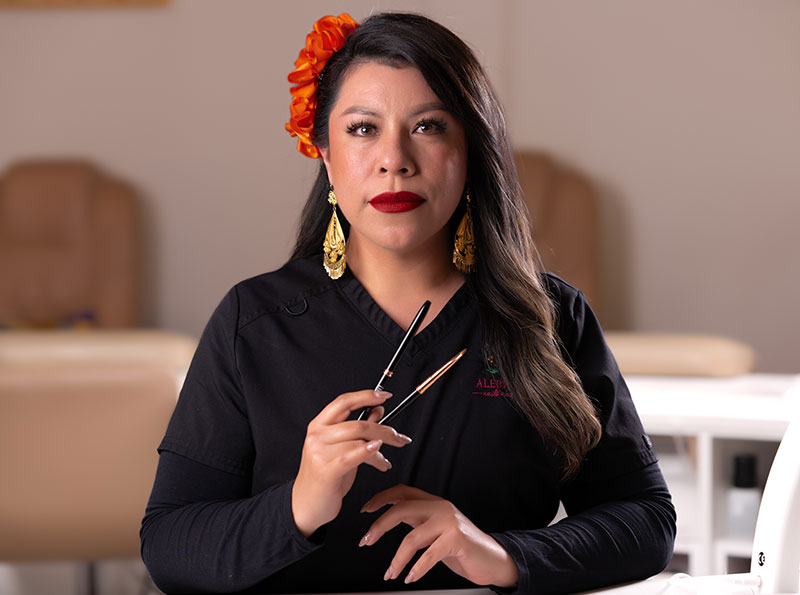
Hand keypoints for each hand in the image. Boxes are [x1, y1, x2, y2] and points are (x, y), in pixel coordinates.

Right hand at [291, 390, 412, 537]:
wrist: (305, 504)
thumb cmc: (325, 476)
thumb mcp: (341, 448)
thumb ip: (357, 430)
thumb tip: (378, 411)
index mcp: (318, 425)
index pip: (344, 402)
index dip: (366, 396)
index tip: (385, 396)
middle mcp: (317, 436)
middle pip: (358, 423)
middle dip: (385, 430)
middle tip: (400, 438)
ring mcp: (319, 452)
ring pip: (359, 441)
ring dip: (381, 450)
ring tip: (385, 462)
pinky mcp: (326, 471)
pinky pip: (353, 457)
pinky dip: (371, 454)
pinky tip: (381, 459)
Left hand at [359, 484, 519, 587]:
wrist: (492, 559)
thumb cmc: (461, 547)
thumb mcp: (435, 529)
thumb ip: (417, 521)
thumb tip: (387, 521)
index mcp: (433, 502)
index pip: (402, 492)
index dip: (381, 498)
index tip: (365, 510)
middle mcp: (440, 507)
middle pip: (401, 509)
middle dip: (379, 526)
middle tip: (366, 541)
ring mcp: (449, 522)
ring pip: (411, 538)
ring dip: (396, 559)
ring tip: (390, 573)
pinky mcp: (456, 539)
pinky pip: (428, 555)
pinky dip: (416, 569)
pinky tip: (409, 577)